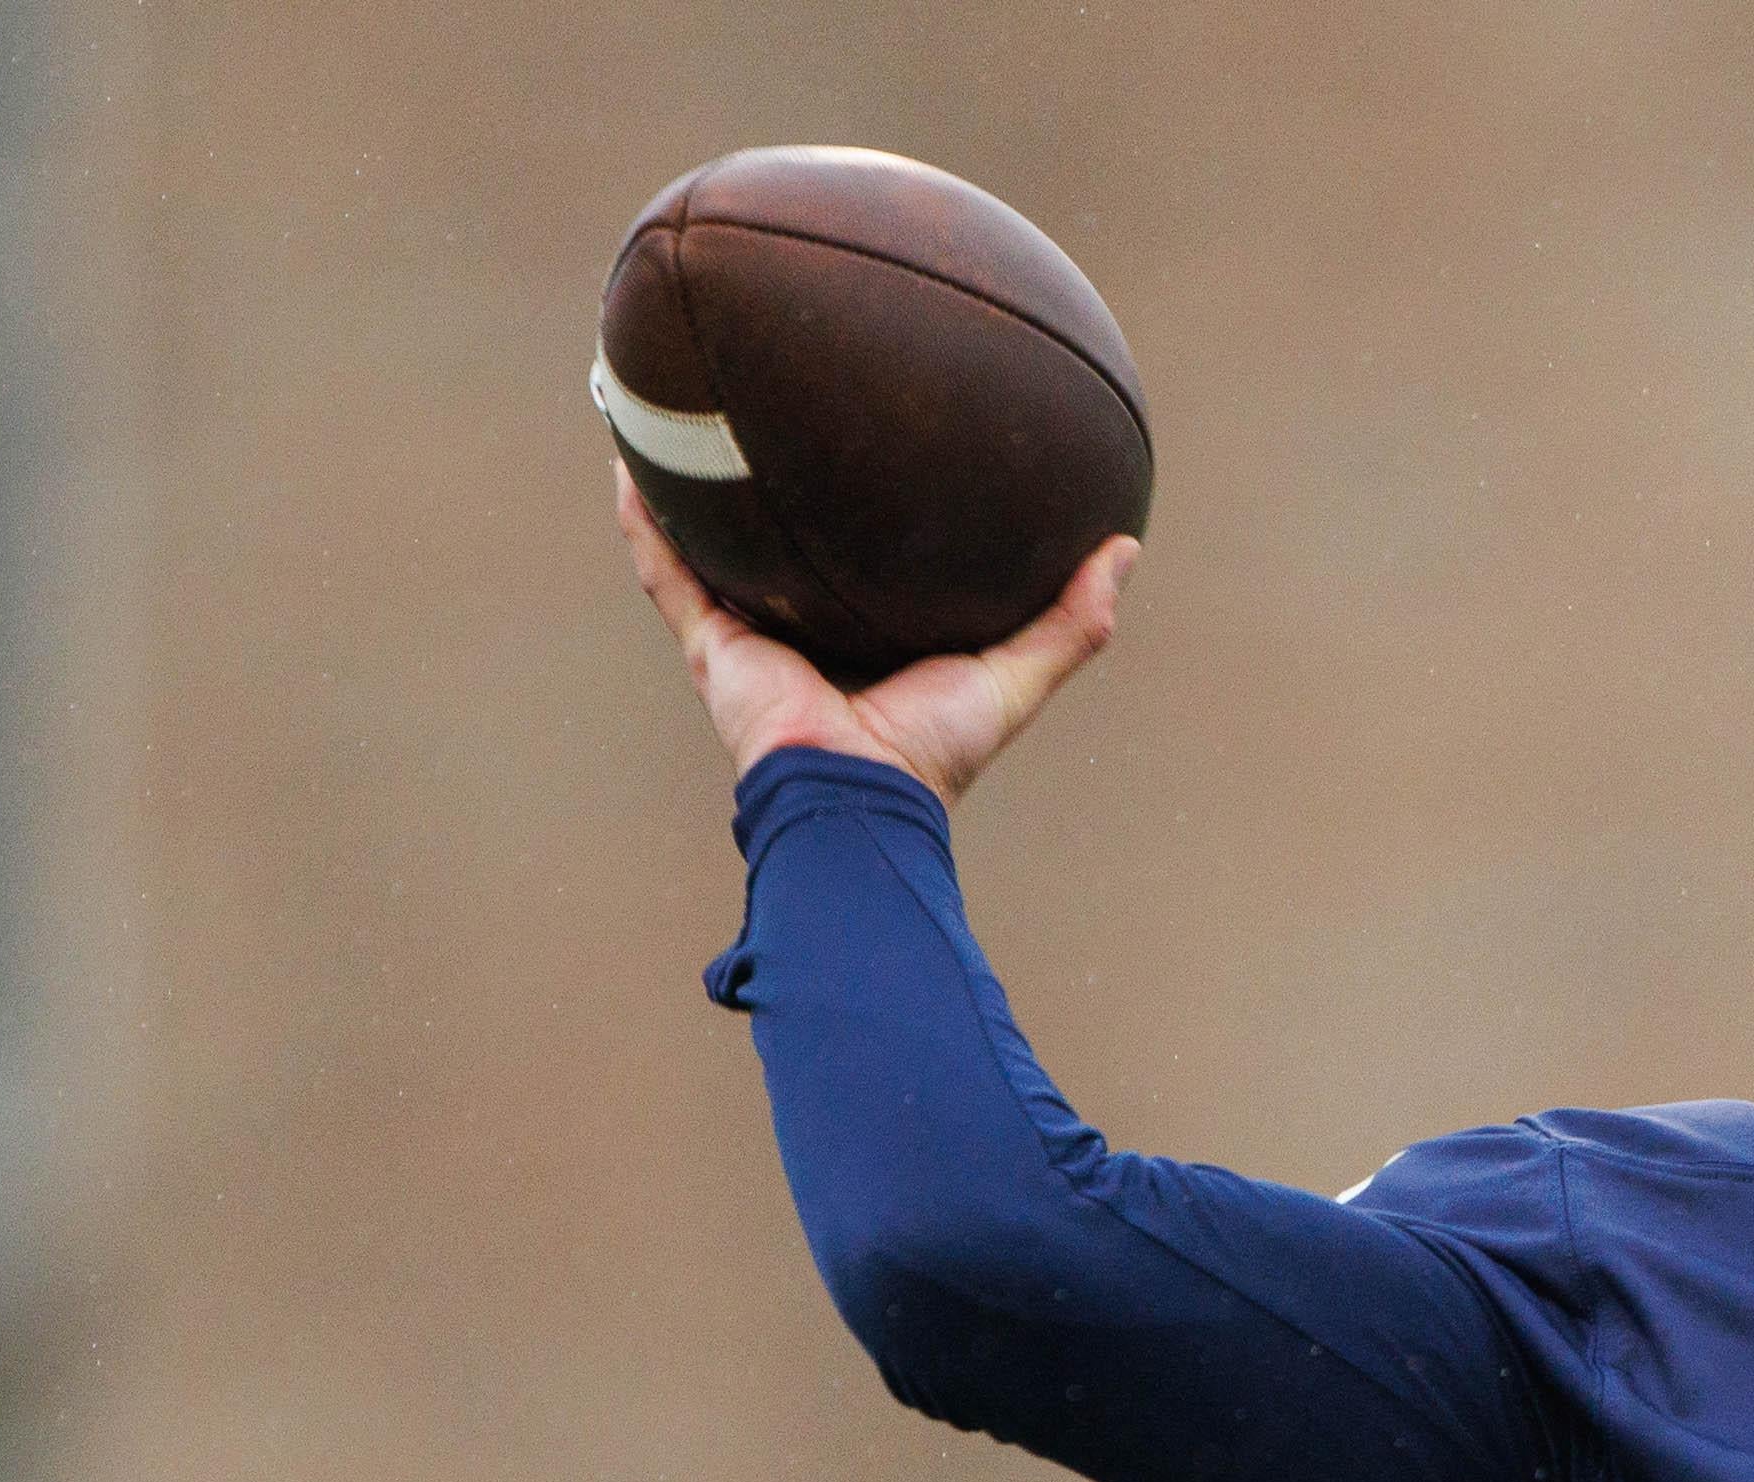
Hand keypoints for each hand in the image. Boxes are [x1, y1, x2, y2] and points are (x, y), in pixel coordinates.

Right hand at [616, 464, 1134, 800]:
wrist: (860, 801)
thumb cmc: (937, 752)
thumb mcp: (1016, 676)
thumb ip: (1072, 621)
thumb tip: (1126, 546)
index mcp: (872, 640)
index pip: (867, 566)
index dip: (868, 515)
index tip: (874, 447)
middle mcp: (808, 634)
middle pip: (785, 550)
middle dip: (773, 489)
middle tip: (770, 408)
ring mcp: (753, 639)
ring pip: (711, 551)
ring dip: (690, 490)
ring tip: (676, 417)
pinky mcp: (711, 648)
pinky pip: (668, 573)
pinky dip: (644, 524)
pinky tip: (627, 462)